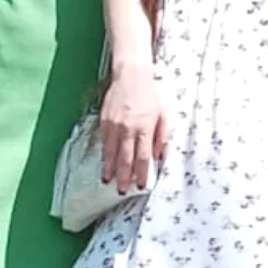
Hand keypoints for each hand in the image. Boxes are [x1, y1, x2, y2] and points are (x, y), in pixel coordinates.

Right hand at [99, 61, 166, 194]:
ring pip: (111, 152)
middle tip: (122, 191)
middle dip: (124, 176)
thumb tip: (160, 157)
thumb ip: (162, 137)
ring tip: (108, 181)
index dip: (141, 173)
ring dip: (110, 169)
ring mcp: (113, 125)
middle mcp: (128, 129)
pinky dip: (103, 155)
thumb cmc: (151, 95)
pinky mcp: (104, 121)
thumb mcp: (164, 115)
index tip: (140, 185)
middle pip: (125, 158)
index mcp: (145, 128)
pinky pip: (104, 142)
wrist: (131, 76)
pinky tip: (104, 163)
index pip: (143, 157)